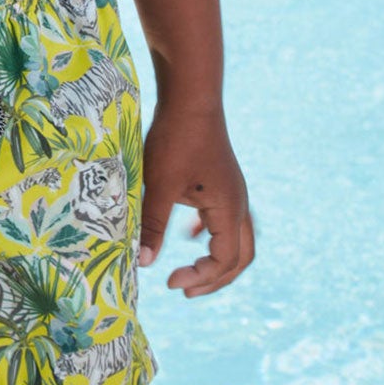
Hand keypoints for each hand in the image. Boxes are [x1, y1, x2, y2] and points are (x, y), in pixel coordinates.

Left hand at [137, 101, 253, 295]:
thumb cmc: (175, 139)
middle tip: (184, 290)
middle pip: (240, 256)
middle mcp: (238, 202)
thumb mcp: (160, 184)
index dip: (200, 277)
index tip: (169, 281)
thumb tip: (143, 264)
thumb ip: (152, 225)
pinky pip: (225, 216)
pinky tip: (189, 233)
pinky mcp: (220, 178)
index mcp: (229, 209)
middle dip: (214, 278)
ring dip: (216, 258)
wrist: (190, 95)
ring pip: (236, 237)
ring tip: (191, 270)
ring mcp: (232, 189)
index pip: (224, 261)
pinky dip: (211, 233)